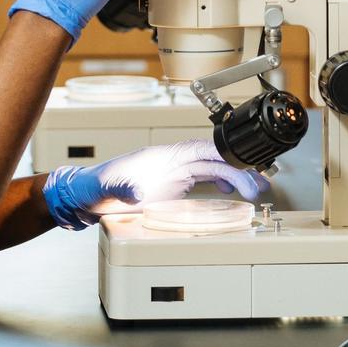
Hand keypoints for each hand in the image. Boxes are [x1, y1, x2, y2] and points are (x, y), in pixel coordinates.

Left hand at [41, 139, 271, 228]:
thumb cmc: (97, 186)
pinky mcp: (174, 185)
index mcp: (162, 157)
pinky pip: (204, 179)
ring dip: (235, 178)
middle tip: (258, 188)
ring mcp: (174, 173)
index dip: (223, 158)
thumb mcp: (107, 187)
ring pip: (213, 169)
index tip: (242, 169)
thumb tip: (136, 191)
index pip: (200, 150)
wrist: (88, 196)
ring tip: (256, 190)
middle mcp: (172, 161)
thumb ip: (122, 187)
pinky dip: (222, 183)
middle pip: (213, 160)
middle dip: (238, 171)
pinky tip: (232, 193)